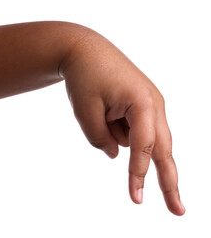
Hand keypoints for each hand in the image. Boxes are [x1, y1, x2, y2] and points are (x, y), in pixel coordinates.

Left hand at [61, 32, 184, 215]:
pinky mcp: (142, 104)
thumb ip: (100, 140)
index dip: (138, 176)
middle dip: (168, 180)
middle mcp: (154, 104)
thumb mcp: (85, 113)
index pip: (143, 148)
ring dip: (116, 131)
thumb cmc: (84, 77)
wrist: (83, 49)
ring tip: (99, 103)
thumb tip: (115, 154)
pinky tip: (104, 104)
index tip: (136, 200)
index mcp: (143, 103)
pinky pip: (130, 127)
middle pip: (163, 150)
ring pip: (138, 137)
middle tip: (177, 211)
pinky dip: (116, 125)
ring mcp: (150, 103)